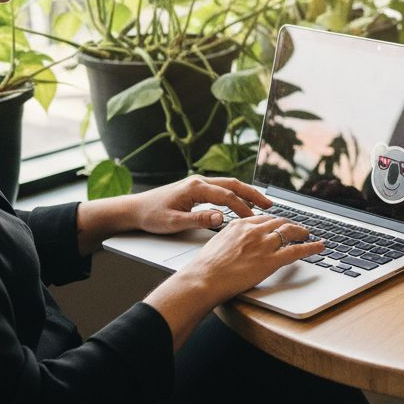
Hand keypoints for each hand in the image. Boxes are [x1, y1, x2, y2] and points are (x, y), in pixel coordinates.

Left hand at [132, 175, 272, 234]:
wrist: (134, 209)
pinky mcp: (196, 188)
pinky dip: (235, 194)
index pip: (226, 196)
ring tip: (262, 203)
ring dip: (246, 193)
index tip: (255, 219)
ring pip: (229, 185)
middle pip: (233, 184)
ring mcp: (197, 183)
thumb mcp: (174, 222)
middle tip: (269, 205)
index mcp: (195, 187)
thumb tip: (221, 218)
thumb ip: (199, 219)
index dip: (242, 207)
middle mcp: (198, 181)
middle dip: (253, 194)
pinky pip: (221, 188)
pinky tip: (242, 203)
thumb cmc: (151, 216)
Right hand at [180, 216, 322, 299]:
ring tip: (308, 234)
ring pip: (290, 232)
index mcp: (240, 224)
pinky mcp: (271, 260)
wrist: (204, 278)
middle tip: (297, 228)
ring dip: (302, 232)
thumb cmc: (206, 267)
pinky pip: (297, 250)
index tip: (279, 224)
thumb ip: (231, 239)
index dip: (275, 222)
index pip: (264, 219)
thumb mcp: (217, 243)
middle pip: (279, 222)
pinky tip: (320, 246)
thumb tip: (236, 243)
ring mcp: (264, 244)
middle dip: (290, 225)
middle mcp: (254, 230)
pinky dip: (312, 247)